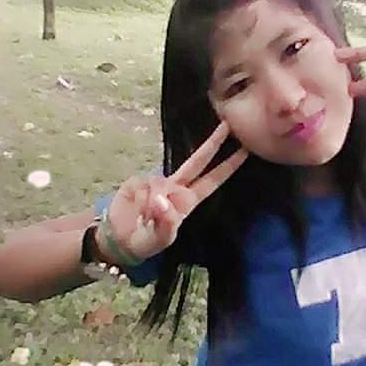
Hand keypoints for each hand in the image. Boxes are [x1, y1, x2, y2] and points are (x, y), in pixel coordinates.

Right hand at [96, 122, 246, 264]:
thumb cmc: (147, 242)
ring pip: (160, 185)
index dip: (229, 166)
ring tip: (145, 220)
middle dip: (212, 143)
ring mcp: (157, 182)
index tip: (245, 150)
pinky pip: (142, 186)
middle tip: (228, 124)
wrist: (120, 241)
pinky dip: (139, 202)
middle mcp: (176, 187)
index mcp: (189, 200)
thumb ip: (166, 222)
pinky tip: (136, 211)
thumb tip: (163, 198)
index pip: (213, 180)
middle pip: (198, 161)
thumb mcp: (161, 239)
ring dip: (152, 205)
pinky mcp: (138, 181)